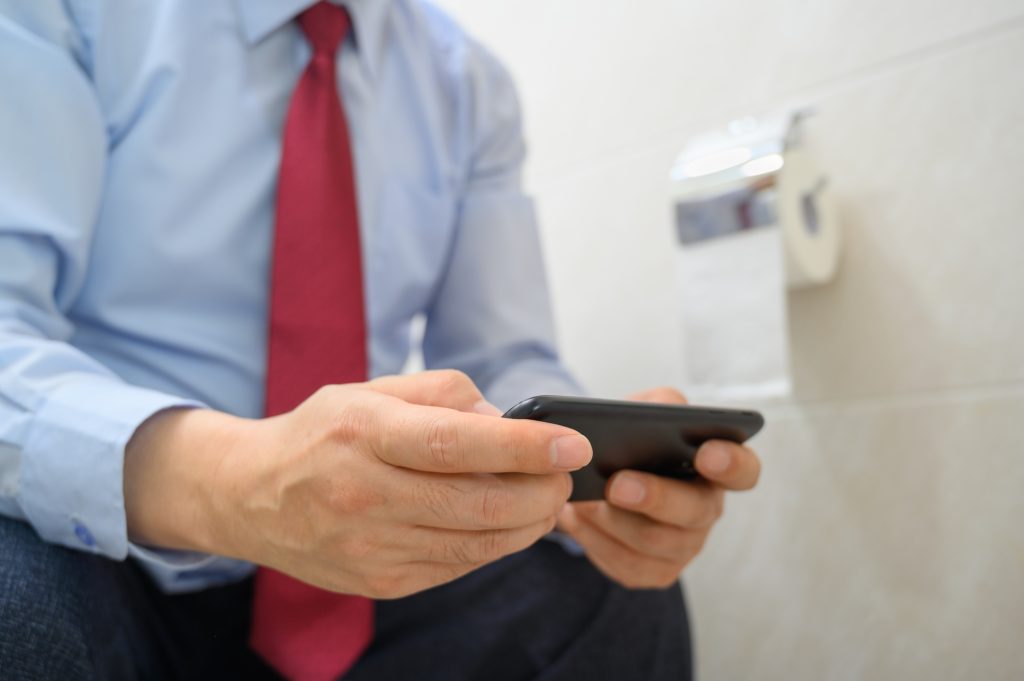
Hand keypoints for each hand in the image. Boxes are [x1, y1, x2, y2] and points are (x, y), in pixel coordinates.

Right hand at [124, 370, 591, 598]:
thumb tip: (503, 420)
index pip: (455, 443)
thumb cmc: (321, 434)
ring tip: (544, 499)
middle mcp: (364, 494)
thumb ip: (443, 393)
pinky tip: (503, 521)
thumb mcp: (372, 391)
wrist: (251, 495)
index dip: (522, 446)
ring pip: (477, 544)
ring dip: (528, 523)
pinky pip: (457, 566)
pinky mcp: (380, 581)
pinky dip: (493, 544)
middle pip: (478, 503)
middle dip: (541, 492)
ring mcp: (370, 546)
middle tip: (565, 475)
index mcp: (364, 434)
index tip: (572, 444)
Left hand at [556, 387, 759, 588]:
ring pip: (653, 541)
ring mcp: (685, 545)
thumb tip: (659, 414)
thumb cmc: (632, 435)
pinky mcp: (655, 571)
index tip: (706, 453)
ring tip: (581, 500)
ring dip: (612, 519)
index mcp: (716, 467)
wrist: (597, 471)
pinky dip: (595, 539)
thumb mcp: (645, 409)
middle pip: (694, 511)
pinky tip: (577, 519)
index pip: (743, 470)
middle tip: (616, 484)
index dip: (731, 464)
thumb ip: (658, 405)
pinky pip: (626, 563)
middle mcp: (707, 509)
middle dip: (655, 497)